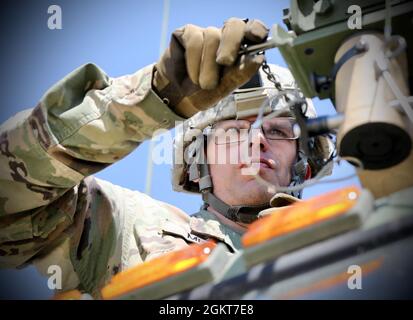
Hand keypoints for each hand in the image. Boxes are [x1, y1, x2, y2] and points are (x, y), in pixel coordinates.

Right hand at [153, 18, 268, 117]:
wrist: (178, 98)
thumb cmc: (204, 92)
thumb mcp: (225, 87)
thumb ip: (241, 73)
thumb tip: (258, 58)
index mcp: (239, 49)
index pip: (252, 30)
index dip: (256, 29)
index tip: (255, 37)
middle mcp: (224, 38)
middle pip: (234, 25)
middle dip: (231, 45)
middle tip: (224, 62)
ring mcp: (206, 34)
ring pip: (212, 37)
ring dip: (208, 65)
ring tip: (203, 84)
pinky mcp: (187, 33)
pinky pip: (195, 40)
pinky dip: (194, 61)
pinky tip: (192, 74)